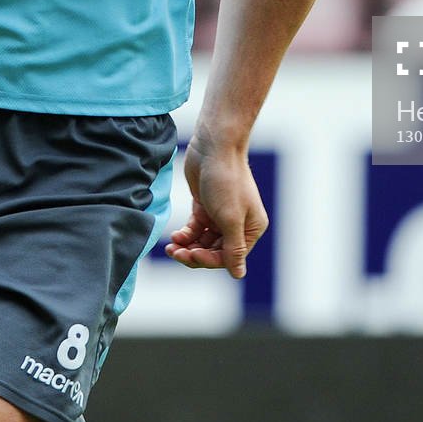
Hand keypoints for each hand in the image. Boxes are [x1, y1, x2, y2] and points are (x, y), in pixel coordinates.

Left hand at [164, 136, 266, 279]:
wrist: (214, 146)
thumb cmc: (226, 181)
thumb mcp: (229, 219)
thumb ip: (233, 249)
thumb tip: (239, 275)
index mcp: (251, 229)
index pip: (229, 257)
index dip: (208, 260)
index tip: (190, 255)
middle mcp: (239, 224)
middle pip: (214, 251)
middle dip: (194, 254)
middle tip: (174, 253)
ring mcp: (222, 215)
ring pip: (203, 242)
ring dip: (187, 246)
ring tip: (171, 246)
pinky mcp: (207, 206)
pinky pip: (196, 229)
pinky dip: (186, 234)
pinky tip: (175, 235)